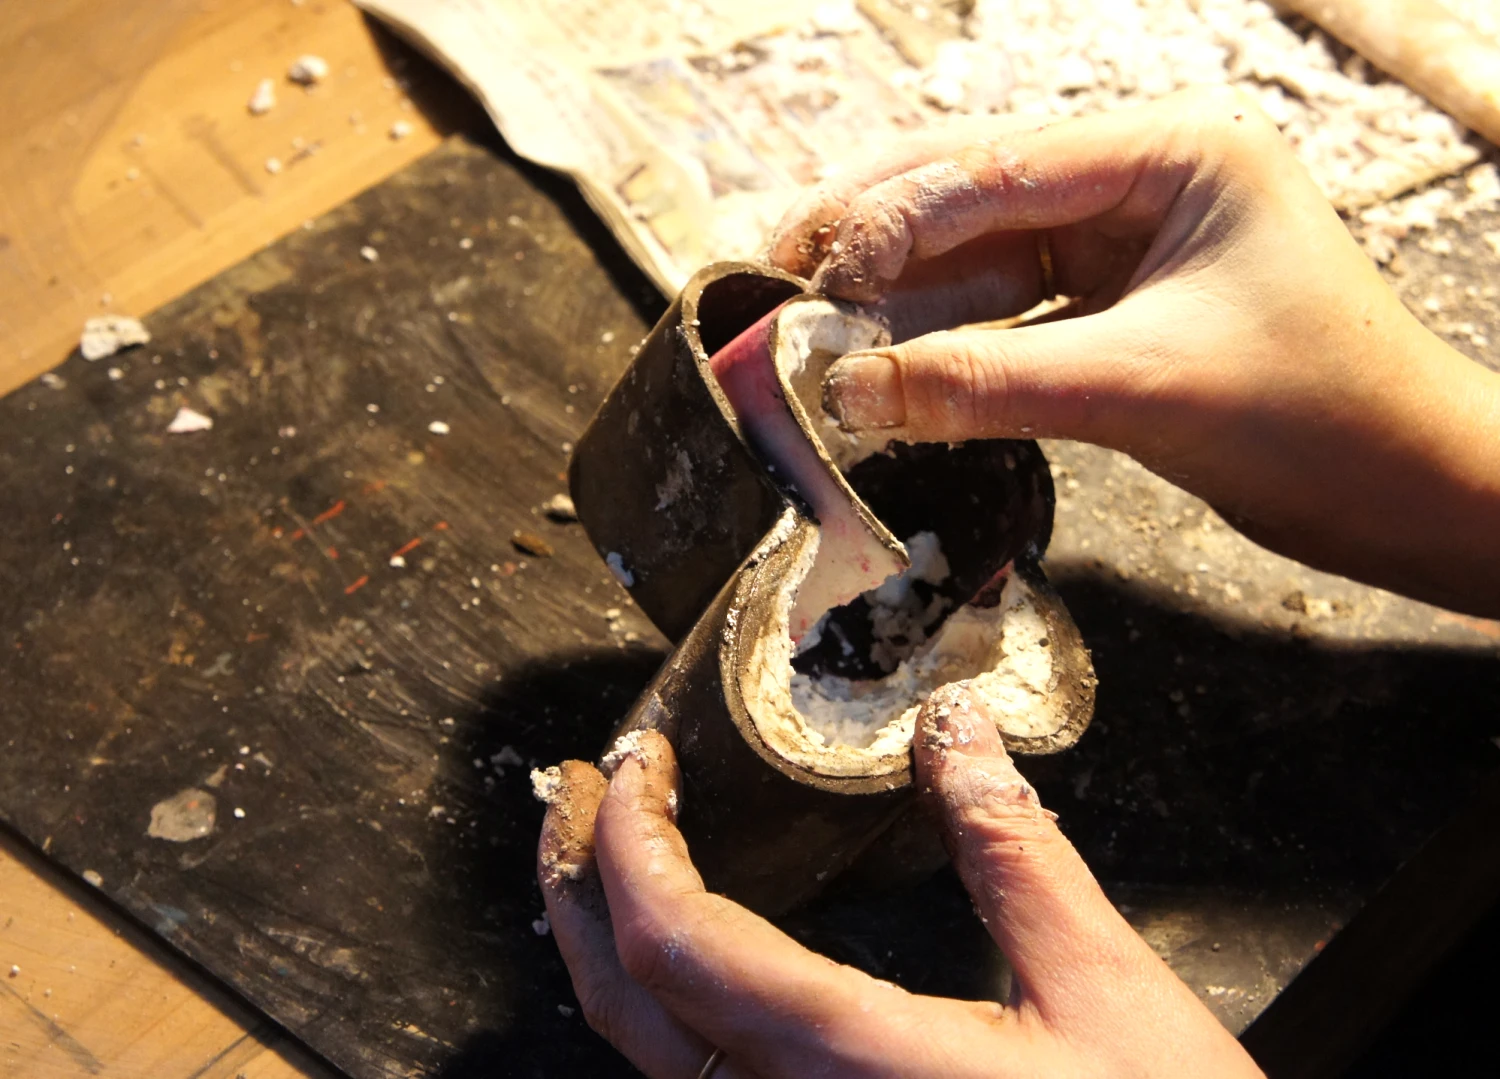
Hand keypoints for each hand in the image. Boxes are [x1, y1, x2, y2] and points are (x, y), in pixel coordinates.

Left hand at [537, 691, 1263, 1077]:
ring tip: (607, 852)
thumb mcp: (1104, 993)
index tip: (635, 762)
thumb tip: (958, 732)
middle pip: (624, 1003)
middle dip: (579, 884)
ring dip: (607, 941)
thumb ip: (1014, 853)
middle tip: (575, 792)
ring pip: (650, 1054)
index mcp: (852, 1065)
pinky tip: (691, 954)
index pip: (680, 941)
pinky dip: (664, 1000)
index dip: (632, 840)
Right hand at [768, 88, 1499, 618]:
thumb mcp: (1141, 388)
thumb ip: (987, 384)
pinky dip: (945, 348)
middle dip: (876, 240)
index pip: (995, 167)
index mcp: (1170, 152)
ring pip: (980, 263)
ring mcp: (1124, 251)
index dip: (892, 217)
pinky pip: (1006, 320)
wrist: (1405, 494)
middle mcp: (1139, 186)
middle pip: (972, 196)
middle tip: (779, 278)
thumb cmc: (1321, 416)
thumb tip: (850, 395)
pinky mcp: (1114, 316)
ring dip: (901, 302)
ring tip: (813, 336)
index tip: (809, 272)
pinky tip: (883, 369)